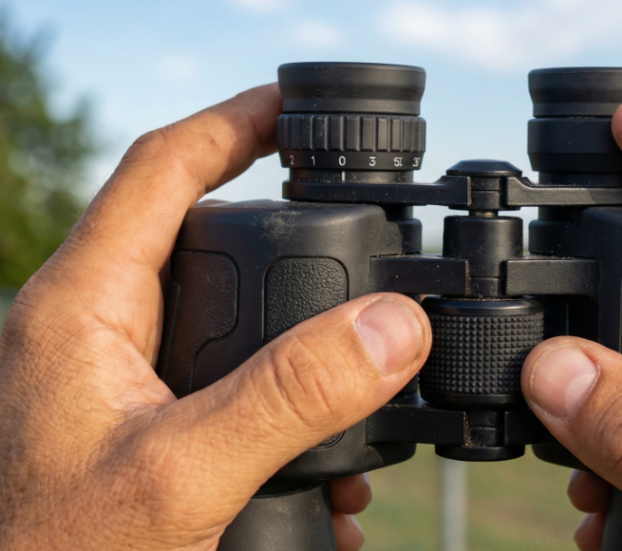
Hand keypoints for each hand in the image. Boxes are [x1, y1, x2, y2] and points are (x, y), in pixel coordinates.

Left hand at [0, 85, 430, 549]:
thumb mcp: (183, 476)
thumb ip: (289, 395)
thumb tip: (390, 327)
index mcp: (82, 308)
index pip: (161, 172)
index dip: (232, 125)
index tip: (296, 108)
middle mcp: (95, 332)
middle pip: (199, 239)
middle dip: (283, 237)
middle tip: (351, 235)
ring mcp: (116, 382)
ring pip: (221, 321)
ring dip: (295, 342)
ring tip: (360, 371)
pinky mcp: (137, 427)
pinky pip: (224, 389)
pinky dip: (285, 407)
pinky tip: (326, 460)